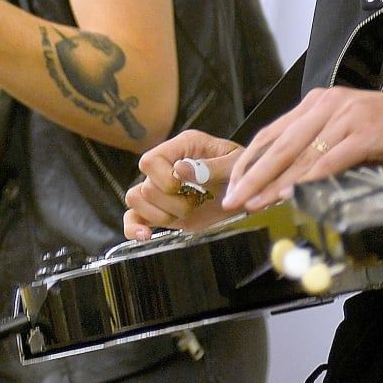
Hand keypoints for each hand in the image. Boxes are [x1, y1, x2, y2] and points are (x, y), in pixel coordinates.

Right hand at [123, 130, 243, 239]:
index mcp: (184, 146)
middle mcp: (168, 165)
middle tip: (194, 204)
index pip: (151, 160)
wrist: (250, 193)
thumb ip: (211, 166)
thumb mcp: (235, 165)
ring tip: (185, 214)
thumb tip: (179, 169)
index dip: (162, 179)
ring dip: (159, 215)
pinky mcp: (162, 210)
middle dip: (170, 202)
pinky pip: (133, 218)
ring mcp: (162, 189)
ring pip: (136, 200)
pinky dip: (134, 228)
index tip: (183, 187)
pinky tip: (146, 236)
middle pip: (144, 185)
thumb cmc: (244, 172)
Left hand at [222, 87, 382, 212]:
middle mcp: (329, 103)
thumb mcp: (353, 134)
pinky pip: (328, 159)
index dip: (251, 160)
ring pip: (299, 153)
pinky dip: (308, 179)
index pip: (274, 132)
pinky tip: (292, 194)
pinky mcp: (365, 132)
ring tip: (253, 203)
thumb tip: (290, 178)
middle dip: (252, 175)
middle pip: (280, 143)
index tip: (234, 184)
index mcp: (322, 101)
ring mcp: (347, 116)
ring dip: (272, 182)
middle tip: (232, 199)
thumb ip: (324, 147)